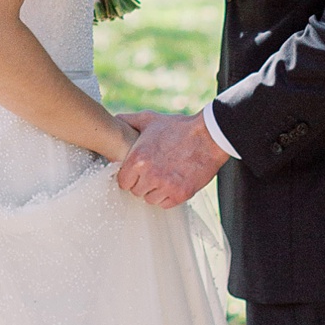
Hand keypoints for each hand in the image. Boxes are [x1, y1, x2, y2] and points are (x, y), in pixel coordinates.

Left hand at [116, 111, 230, 208]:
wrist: (209, 136)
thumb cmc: (179, 128)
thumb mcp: (150, 119)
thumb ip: (128, 120)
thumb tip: (115, 120)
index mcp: (138, 159)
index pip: (122, 181)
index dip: (129, 176)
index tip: (137, 172)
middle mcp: (150, 175)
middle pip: (135, 191)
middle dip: (142, 183)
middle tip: (153, 172)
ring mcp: (166, 186)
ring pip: (150, 199)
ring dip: (155, 191)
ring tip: (164, 177)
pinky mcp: (180, 194)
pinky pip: (165, 204)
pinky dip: (168, 196)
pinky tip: (173, 183)